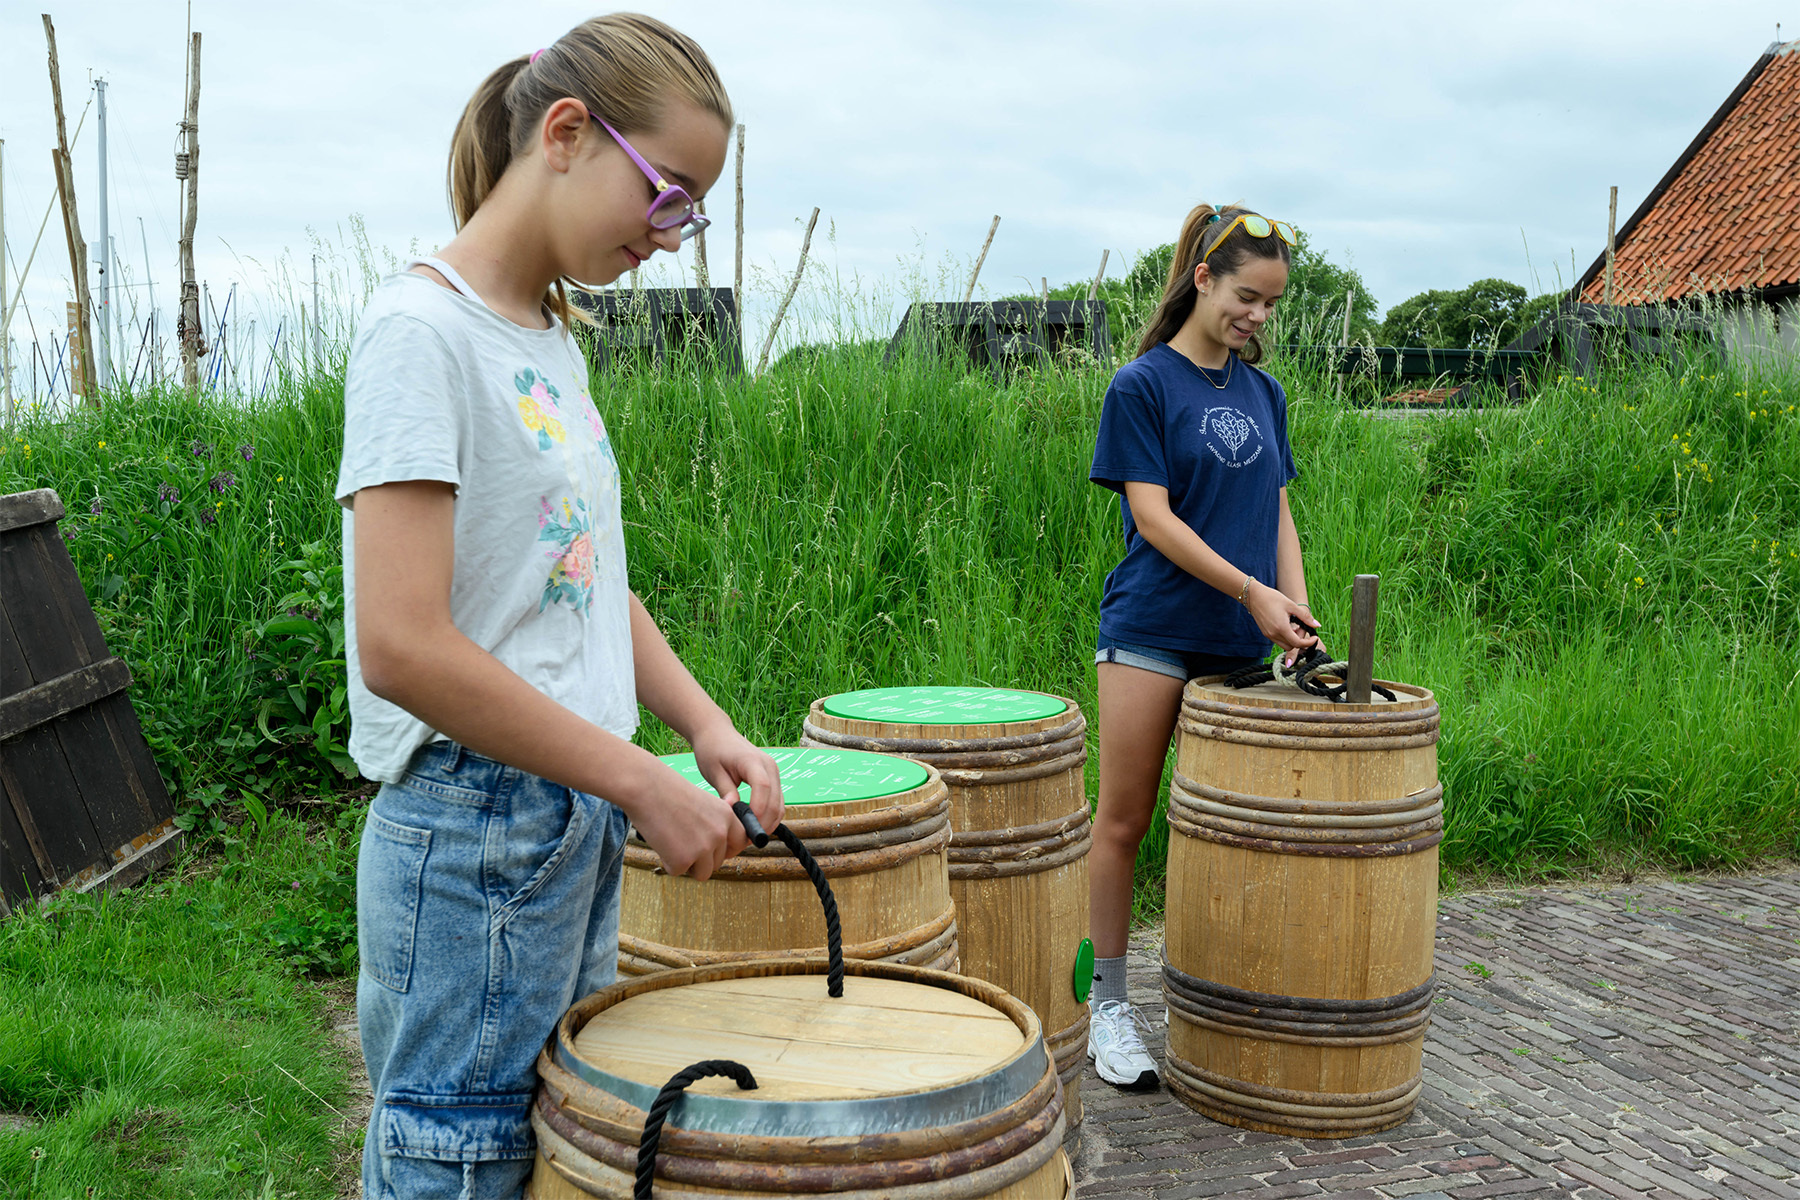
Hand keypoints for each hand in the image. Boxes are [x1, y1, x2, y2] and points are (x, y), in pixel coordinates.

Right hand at [627, 764, 746, 880]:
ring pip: (702, 873)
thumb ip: (715, 823)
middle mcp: (720, 833)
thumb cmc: (668, 791)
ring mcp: (703, 848)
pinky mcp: (683, 860)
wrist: (645, 787)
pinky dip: (667, 862)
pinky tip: (661, 842)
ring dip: (688, 864)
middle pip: (718, 862)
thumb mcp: (704, 802)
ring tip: (672, 842)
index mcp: (727, 816)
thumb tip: (719, 845)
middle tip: (681, 839)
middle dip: (700, 857)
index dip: (726, 849)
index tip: (714, 850)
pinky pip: (677, 871)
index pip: (740, 842)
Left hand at [689, 719, 783, 842]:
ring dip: (768, 823)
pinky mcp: (773, 779)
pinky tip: (753, 826)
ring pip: (780, 804)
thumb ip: (725, 791)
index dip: (757, 809)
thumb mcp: (713, 771)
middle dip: (763, 823)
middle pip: (776, 800)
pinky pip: (777, 802)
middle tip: (744, 841)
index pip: (762, 787)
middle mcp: (769, 766)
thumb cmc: (711, 751)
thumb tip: (733, 811)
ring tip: (748, 837)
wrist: (716, 733)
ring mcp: (774, 772)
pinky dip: (769, 816)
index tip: (746, 828)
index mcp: (752, 760)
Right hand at [1245, 582, 1319, 661]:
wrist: (1254, 596)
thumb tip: (1317, 625)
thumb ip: (1305, 617)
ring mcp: (1268, 635)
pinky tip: (1286, 625)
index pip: (1297, 643)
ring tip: (1294, 626)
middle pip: (1291, 647)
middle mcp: (1273, 634)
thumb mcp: (1291, 605)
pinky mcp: (1265, 633)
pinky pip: (1278, 640)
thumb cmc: (1273, 598)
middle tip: (1302, 628)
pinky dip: (1285, 637)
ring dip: (1292, 640)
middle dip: (1300, 641)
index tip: (1314, 637)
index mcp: (1281, 628)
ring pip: (1284, 645)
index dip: (1308, 642)